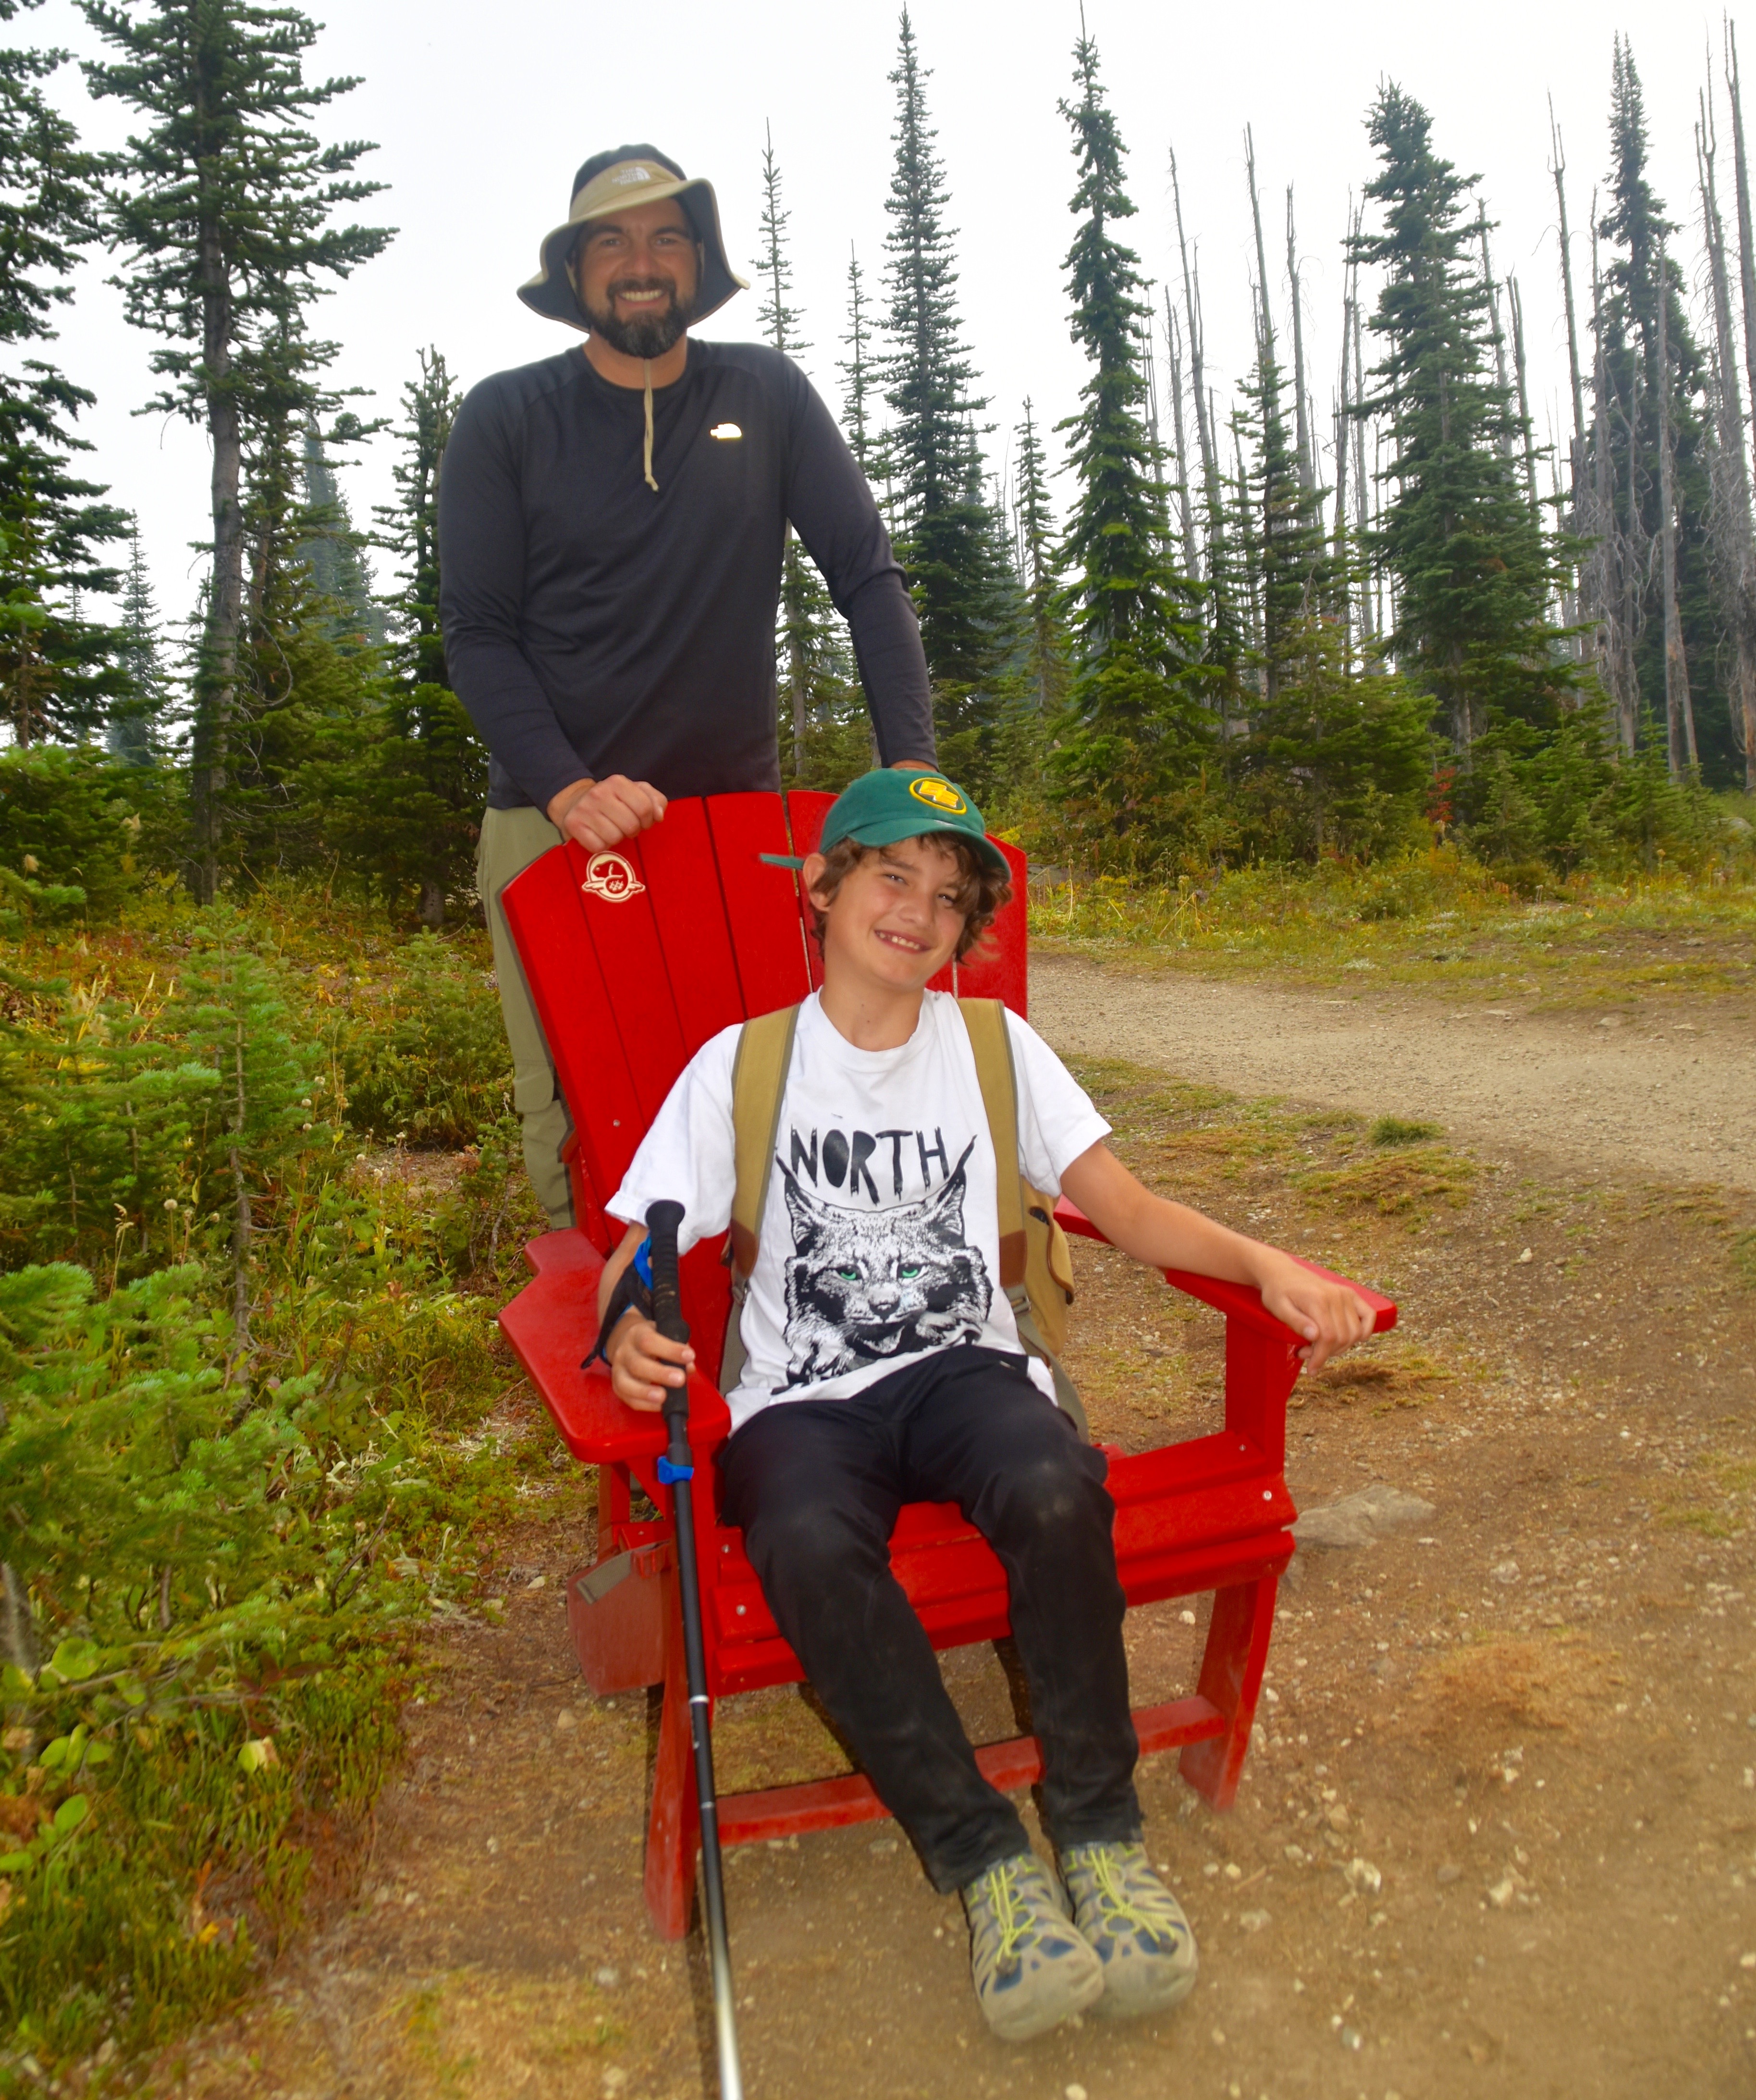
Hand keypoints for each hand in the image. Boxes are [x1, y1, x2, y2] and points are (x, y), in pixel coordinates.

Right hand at [547, 775, 667, 851]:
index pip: (645, 807)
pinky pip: (598, 846)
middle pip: (631, 825)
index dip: (648, 820)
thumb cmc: (612, 800)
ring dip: (617, 838)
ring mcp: (584, 808)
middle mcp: (599, 793)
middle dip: (633, 830)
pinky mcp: (573, 824)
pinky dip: (602, 845)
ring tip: (612, 829)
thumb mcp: (635, 793)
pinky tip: (599, 835)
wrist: (574, 802)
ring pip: (615, 837)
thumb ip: (654, 800)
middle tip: (626, 827)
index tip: (643, 821)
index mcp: (617, 782)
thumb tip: (659, 815)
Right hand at [605, 1312, 695, 1410]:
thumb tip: (689, 1367)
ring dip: (645, 1392)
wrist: (627, 1344)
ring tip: (663, 1397)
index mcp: (637, 1334)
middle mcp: (624, 1352)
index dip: (670, 1349)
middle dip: (660, 1374)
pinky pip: (627, 1398)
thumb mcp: (665, 1336)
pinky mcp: (617, 1387)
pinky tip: (659, 1405)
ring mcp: (618, 1370)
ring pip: (626, 1383)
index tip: (689, 1356)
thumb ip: (678, 1349)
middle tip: (680, 1379)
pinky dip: (643, 1404)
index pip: (649, 1340)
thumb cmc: (652, 1342)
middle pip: (637, 1364)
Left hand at [1254, 1256, 1376, 1374]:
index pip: (1328, 1337)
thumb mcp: (1278, 1308)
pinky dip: (1364, 1331)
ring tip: (1318, 1346)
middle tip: (1306, 1352)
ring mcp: (1345, 1294)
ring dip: (1341, 1347)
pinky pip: (1368, 1316)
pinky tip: (1350, 1339)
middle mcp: (1335, 1296)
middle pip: (1343, 1337)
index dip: (1321, 1357)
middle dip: (1326, 1353)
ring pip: (1355, 1332)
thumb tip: (1315, 1336)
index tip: (1311, 1369)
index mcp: (1317, 1300)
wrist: (1282, 1273)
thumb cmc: (1277, 1292)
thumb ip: (1296, 1322)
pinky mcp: (1350, 1294)